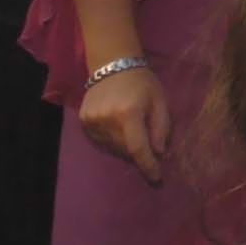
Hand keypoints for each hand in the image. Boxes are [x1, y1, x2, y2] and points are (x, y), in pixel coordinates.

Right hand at [79, 65, 169, 184]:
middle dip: (139, 155)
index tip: (157, 179)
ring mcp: (92, 121)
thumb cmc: (143, 83)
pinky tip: (120, 131)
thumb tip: (160, 154)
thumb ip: (161, 128)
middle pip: (124, 150)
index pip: (138, 148)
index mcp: (128, 113)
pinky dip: (113, 142)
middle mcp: (107, 119)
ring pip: (112, 148)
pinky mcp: (83, 121)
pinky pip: (101, 141)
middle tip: (150, 151)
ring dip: (125, 149)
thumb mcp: (160, 102)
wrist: (113, 65)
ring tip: (134, 135)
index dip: (148, 166)